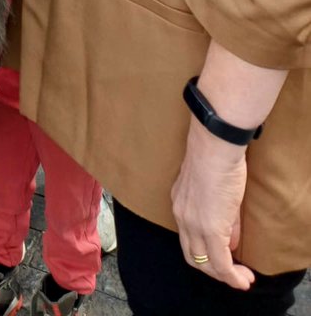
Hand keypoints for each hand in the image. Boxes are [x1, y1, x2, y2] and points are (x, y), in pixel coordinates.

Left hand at [170, 121, 253, 289]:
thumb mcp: (213, 189)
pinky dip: (232, 276)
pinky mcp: (210, 228)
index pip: (188, 239)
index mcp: (179, 204)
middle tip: (232, 273)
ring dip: (225, 276)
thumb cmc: (217, 157)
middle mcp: (182, 217)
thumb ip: (222, 218)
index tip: (225, 255)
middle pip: (193, 257)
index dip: (205, 252)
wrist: (215, 145)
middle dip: (213, 271)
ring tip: (243, 278)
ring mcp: (194, 224)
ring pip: (205, 264)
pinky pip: (221, 263)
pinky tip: (244, 279)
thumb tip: (230, 243)